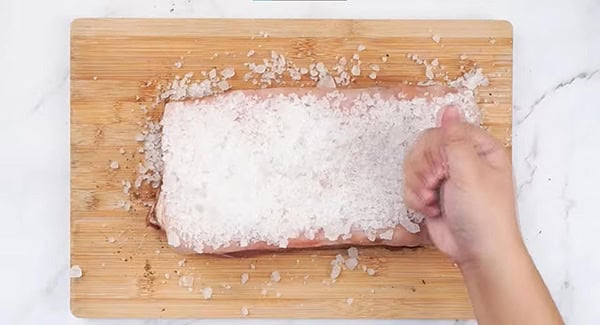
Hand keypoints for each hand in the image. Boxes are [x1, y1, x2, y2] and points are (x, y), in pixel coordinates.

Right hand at [403, 106, 521, 266]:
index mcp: (479, 148)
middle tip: (435, 185)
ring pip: (413, 166)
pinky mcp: (432, 194)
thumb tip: (449, 108)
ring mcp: (446, 177)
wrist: (478, 253)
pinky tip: (431, 210)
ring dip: (417, 186)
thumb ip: (455, 139)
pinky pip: (409, 185)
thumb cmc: (484, 215)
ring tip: (433, 201)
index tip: (440, 169)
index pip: (443, 131)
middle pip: (424, 146)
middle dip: (422, 169)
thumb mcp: (470, 172)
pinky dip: (415, 199)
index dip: (434, 149)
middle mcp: (461, 159)